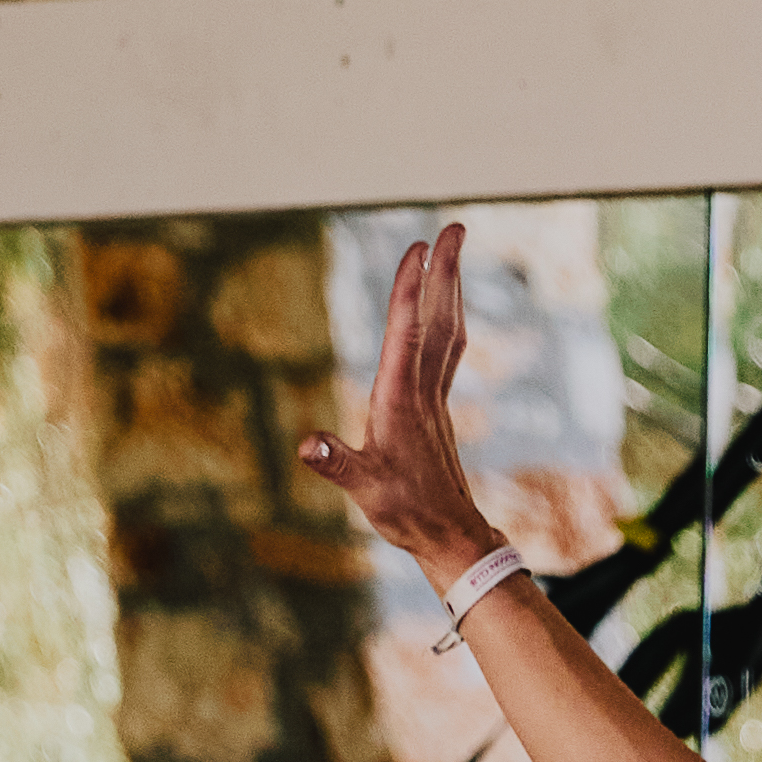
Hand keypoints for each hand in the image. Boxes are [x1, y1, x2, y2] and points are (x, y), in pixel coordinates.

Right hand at [299, 226, 499, 581]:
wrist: (447, 535)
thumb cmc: (404, 512)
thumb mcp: (363, 489)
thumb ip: (335, 464)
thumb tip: (307, 444)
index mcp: (399, 400)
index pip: (407, 333)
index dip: (410, 290)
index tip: (418, 248)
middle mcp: (422, 390)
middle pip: (437, 318)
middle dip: (445, 270)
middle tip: (453, 225)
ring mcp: (434, 397)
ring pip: (448, 329)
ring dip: (450, 286)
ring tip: (452, 249)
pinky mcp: (437, 407)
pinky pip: (447, 349)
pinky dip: (447, 317)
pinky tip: (446, 307)